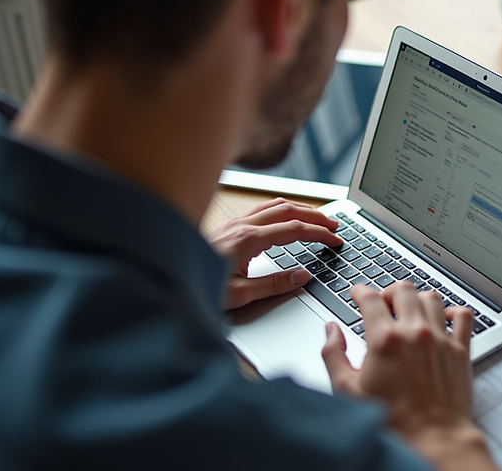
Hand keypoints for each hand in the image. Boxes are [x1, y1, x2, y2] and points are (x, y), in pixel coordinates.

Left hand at [206, 197, 341, 309]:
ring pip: (275, 205)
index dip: (319, 233)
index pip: (294, 230)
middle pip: (288, 210)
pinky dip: (283, 209)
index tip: (335, 240)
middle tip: (335, 225)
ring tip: (318, 217)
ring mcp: (234, 223)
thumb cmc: (197, 286)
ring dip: (300, 208)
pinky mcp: (229, 226)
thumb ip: (274, 285)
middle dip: (316, 216)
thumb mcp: (239, 295)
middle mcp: (242, 225)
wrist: (166, 276)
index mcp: (248, 240)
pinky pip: (262, 208)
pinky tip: (286, 216)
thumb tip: (302, 277)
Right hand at [322, 282, 498, 470]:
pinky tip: (444, 316)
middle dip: (389, 291)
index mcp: (385, 340)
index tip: (357, 292)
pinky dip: (453, 311)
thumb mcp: (348, 390)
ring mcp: (440, 340)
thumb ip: (333, 355)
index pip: (370, 298)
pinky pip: (462, 316)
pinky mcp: (460, 351)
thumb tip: (331, 332)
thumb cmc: (392, 421)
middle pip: (403, 290)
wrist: (432, 439)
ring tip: (409, 308)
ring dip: (417, 298)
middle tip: (382, 301)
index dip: (360, 290)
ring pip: (431, 297)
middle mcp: (414, 333)